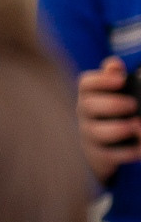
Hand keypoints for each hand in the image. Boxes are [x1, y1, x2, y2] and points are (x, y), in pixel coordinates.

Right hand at [80, 56, 140, 183]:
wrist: (110, 146)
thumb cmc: (116, 112)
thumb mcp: (117, 92)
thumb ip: (115, 77)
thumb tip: (113, 65)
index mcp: (90, 95)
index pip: (86, 84)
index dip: (101, 80)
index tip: (121, 79)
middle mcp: (85, 115)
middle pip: (88, 106)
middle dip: (111, 105)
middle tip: (132, 104)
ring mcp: (89, 136)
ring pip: (96, 132)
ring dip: (117, 129)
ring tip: (136, 126)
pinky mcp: (97, 156)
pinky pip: (107, 155)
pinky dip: (126, 152)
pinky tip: (139, 148)